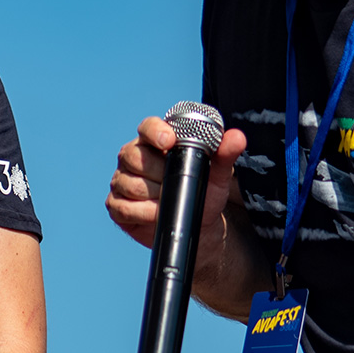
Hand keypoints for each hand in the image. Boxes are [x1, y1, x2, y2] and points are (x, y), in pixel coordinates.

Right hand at [105, 115, 248, 251]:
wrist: (197, 225)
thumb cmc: (204, 192)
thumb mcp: (218, 174)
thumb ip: (225, 154)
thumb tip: (236, 137)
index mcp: (154, 141)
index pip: (147, 127)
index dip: (155, 132)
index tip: (169, 141)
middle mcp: (133, 157)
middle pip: (133, 156)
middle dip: (158, 172)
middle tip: (178, 182)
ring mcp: (122, 181)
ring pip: (129, 183)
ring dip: (153, 195)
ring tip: (170, 200)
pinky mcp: (117, 205)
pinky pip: (123, 207)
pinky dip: (143, 213)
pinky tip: (157, 215)